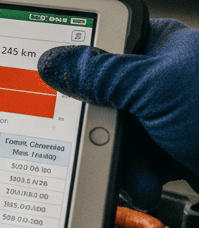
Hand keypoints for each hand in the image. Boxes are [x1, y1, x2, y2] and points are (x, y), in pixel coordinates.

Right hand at [37, 18, 198, 206]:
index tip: (49, 86)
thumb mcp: (154, 88)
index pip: (98, 45)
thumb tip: (53, 61)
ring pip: (117, 136)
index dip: (72, 67)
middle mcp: (162, 79)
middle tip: (99, 139)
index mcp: (158, 46)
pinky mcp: (179, 153)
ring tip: (133, 170)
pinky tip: (146, 182)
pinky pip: (139, 163)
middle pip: (101, 99)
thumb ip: (99, 74)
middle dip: (98, 129)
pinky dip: (137, 176)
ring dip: (119, 159)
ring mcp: (171, 118)